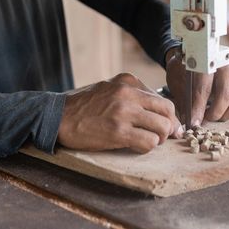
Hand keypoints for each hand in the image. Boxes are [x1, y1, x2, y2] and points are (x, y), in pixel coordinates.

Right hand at [58, 73, 182, 152]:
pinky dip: (146, 147)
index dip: (167, 116)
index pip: (162, 99)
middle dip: (168, 127)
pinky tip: (135, 146)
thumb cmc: (85, 106)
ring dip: (158, 139)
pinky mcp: (118, 131)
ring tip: (146, 141)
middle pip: (167, 111)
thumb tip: (160, 112)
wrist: (59, 117)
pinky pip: (149, 142)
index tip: (165, 126)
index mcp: (128, 81)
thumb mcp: (110, 89)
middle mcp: (128, 93)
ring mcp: (124, 112)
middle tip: (161, 136)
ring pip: (162, 127)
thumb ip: (133, 95)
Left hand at [166, 49, 228, 125]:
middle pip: (226, 93)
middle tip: (203, 121)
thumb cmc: (182, 71)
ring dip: (224, 113)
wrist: (191, 58)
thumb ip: (182, 99)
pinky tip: (217, 112)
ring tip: (209, 117)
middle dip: (214, 112)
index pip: (204, 87)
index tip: (194, 122)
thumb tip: (186, 120)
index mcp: (205, 62)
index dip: (199, 108)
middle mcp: (223, 67)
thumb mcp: (176, 81)